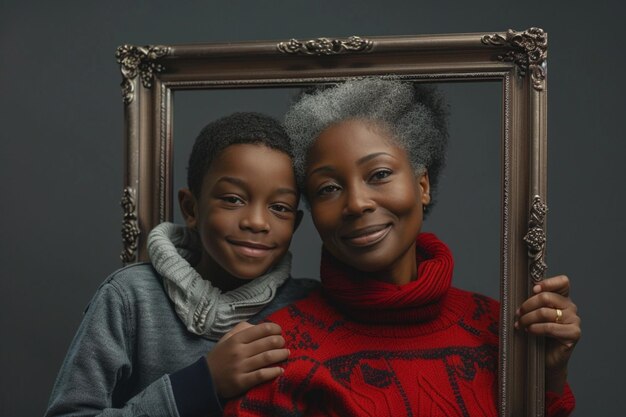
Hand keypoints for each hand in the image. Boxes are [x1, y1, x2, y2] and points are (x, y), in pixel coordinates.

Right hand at [206, 321, 288, 398]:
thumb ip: (242, 329)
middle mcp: (239, 352)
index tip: (279, 331)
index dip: (275, 328)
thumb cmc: (220, 357)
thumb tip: (259, 327)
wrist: (205, 379)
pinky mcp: (241, 382)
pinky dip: (273, 372)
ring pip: (267, 358)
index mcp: (236, 339)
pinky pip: (261, 375)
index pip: (261, 329)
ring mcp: (240, 367)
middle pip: (267, 343)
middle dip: (280, 341)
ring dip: (281, 355)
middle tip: (283, 343)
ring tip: (286, 353)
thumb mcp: (227, 338)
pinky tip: (280, 370)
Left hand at [515, 275, 580, 391]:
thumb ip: (533, 302)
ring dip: (527, 319)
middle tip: (518, 314)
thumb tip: (519, 289)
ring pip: (545, 312)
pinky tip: (529, 331)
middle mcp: (570, 307)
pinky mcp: (574, 334)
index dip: (548, 282)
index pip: (563, 282)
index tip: (534, 289)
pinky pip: (550, 327)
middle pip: (546, 297)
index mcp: (562, 299)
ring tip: (520, 325)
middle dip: (527, 305)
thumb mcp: (533, 314)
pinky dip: (535, 329)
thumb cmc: (538, 334)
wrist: (546, 358)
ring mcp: (574, 320)